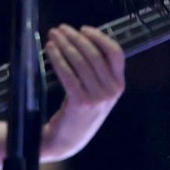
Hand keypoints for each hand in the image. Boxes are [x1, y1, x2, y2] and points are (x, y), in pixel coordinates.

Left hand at [40, 24, 126, 161]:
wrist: (68, 140)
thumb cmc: (80, 112)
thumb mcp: (98, 93)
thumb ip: (99, 72)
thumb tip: (84, 40)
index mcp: (120, 86)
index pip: (116, 53)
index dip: (99, 37)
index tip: (83, 29)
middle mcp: (112, 91)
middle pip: (95, 54)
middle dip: (75, 37)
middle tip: (60, 29)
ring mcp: (97, 98)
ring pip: (80, 61)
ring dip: (64, 45)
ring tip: (52, 37)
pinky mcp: (80, 102)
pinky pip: (67, 73)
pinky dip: (57, 58)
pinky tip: (49, 50)